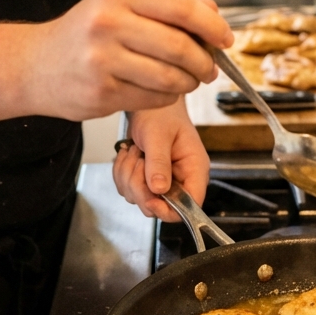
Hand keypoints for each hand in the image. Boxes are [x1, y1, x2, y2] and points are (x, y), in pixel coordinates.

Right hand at [25, 0, 232, 122]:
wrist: (33, 65)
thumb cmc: (82, 35)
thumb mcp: (118, 7)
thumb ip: (164, 8)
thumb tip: (213, 13)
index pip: (180, 7)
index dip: (211, 25)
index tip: (225, 38)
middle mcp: (108, 23)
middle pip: (180, 46)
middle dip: (204, 61)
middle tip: (210, 68)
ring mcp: (102, 60)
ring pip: (170, 77)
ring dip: (189, 83)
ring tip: (188, 80)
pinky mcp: (101, 93)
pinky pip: (154, 98)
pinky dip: (167, 97)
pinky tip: (162, 91)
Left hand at [113, 98, 209, 220]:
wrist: (147, 105)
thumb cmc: (160, 114)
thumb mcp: (158, 135)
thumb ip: (159, 162)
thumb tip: (158, 189)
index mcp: (194, 170)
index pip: (191, 205)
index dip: (170, 209)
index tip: (150, 198)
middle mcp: (180, 180)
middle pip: (159, 206)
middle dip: (140, 186)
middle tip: (137, 159)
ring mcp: (162, 181)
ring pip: (139, 198)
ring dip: (128, 175)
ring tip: (134, 151)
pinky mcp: (145, 179)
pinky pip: (127, 189)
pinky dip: (121, 173)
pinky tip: (128, 154)